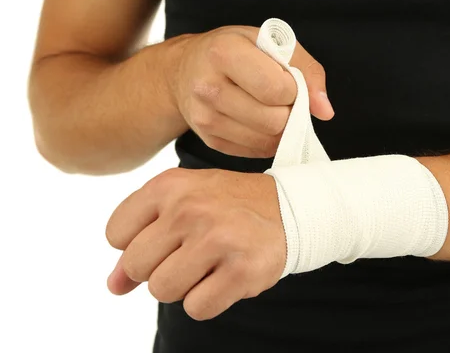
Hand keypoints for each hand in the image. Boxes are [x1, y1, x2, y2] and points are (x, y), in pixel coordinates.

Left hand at [105, 167, 285, 320]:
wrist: (290, 208)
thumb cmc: (227, 207)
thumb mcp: (181, 205)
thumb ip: (141, 241)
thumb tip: (113, 286)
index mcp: (169, 185)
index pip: (115, 235)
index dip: (138, 244)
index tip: (168, 238)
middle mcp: (189, 208)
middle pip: (136, 266)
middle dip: (159, 268)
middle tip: (192, 252)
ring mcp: (217, 238)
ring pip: (163, 291)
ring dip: (184, 286)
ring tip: (211, 263)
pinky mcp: (241, 269)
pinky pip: (196, 309)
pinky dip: (209, 301)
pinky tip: (227, 276)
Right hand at [170, 25, 333, 157]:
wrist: (186, 70)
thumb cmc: (235, 50)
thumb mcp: (270, 42)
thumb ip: (306, 70)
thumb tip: (325, 111)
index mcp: (223, 53)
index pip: (277, 89)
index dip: (293, 88)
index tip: (286, 79)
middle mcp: (208, 88)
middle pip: (273, 120)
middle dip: (287, 110)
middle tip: (279, 96)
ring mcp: (204, 118)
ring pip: (267, 140)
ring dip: (279, 127)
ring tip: (269, 106)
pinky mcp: (209, 140)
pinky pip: (256, 152)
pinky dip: (266, 139)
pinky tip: (257, 119)